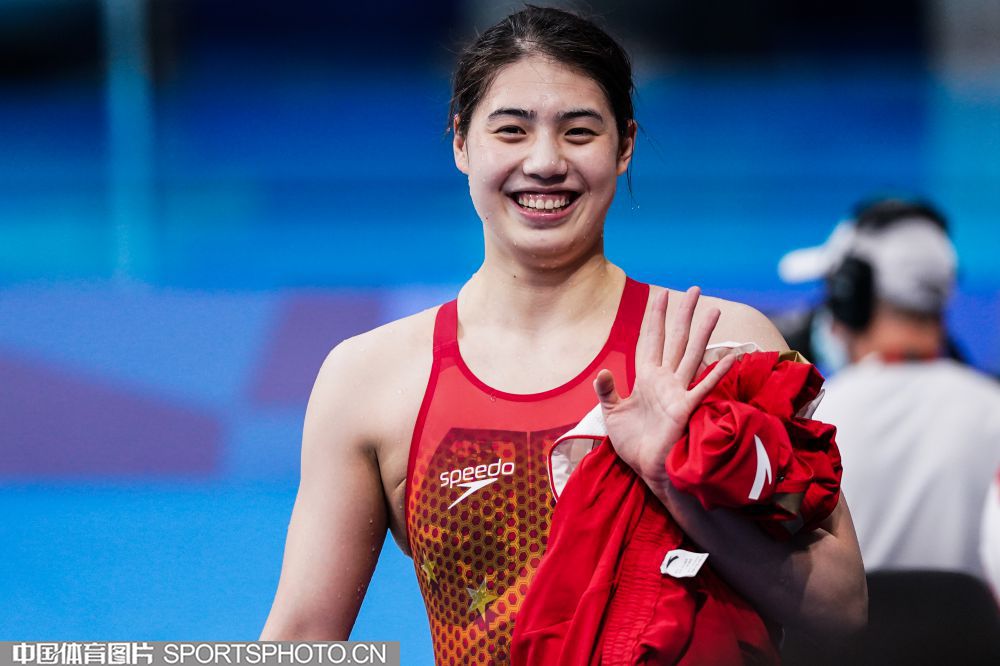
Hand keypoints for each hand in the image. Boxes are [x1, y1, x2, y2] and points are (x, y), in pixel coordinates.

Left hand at [594, 286, 735, 486]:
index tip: (660, 294)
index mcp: (646, 377)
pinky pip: (703, 387)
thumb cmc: (633, 442)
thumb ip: (606, 390)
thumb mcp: (612, 413)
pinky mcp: (685, 409)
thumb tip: (603, 371)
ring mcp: (677, 392)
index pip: (651, 339)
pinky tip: (729, 356)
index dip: (655, 317)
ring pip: (691, 355)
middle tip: (694, 289)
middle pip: (675, 339)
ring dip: (702, 333)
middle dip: (683, 314)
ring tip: (713, 310)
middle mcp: (665, 379)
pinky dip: (716, 372)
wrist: (646, 469)